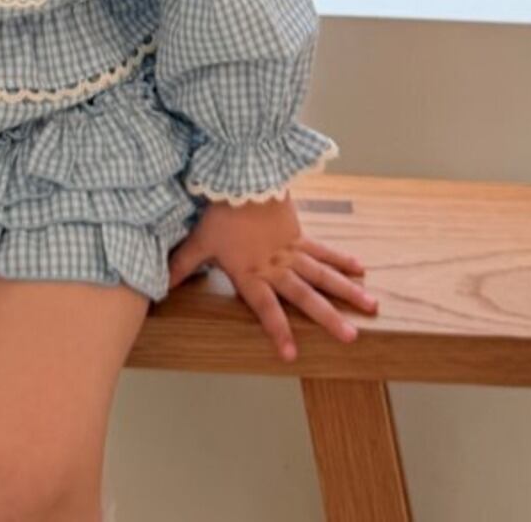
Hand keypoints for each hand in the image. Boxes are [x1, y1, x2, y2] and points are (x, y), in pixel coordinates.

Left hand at [167, 190, 378, 361]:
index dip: (278, 331)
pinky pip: (323, 250)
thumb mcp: (199, 241)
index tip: (292, 355)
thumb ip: (182, 266)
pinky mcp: (298, 235)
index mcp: (251, 273)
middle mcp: (276, 266)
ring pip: (323, 275)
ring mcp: (291, 251)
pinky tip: (361, 269)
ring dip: (347, 291)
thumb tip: (159, 289)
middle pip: (305, 295)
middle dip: (328, 318)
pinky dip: (341, 260)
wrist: (242, 174)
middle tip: (351, 337)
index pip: (266, 308)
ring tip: (370, 307)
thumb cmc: (219, 210)